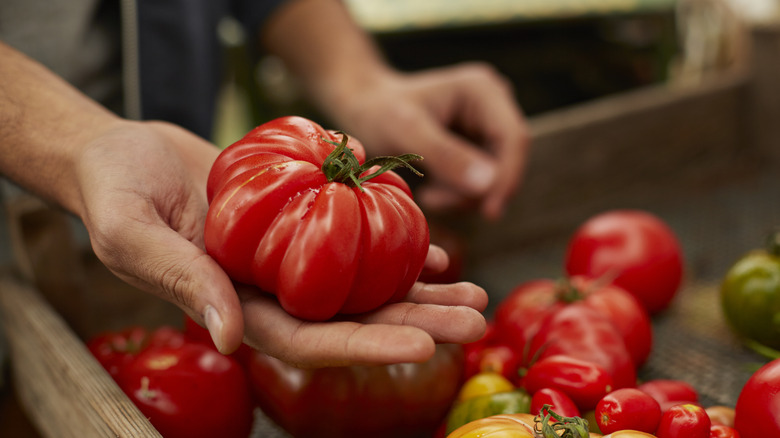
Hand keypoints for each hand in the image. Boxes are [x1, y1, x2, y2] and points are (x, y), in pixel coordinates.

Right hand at [74, 120, 486, 364]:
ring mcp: (288, 260)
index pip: (306, 340)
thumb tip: (227, 338)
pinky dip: (396, 247)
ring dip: (420, 291)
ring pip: (364, 284)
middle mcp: (270, 292)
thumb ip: (181, 281)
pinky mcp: (299, 223)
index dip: (362, 344)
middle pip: (352, 318)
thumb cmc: (115, 194)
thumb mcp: (132, 235)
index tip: (420, 345)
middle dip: (414, 323)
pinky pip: (354, 240)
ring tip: (473, 292)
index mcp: (234, 308)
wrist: (124, 154)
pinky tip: (438, 252)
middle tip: (473, 321)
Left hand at [329, 62, 530, 219]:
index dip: (508, 177)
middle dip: (477, 190)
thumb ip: (447, 157)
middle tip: (433, 200)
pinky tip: (431, 190)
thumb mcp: (407, 132)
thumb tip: (489, 184)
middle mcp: (493, 106)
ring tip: (427, 194)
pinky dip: (458, 195)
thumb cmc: (379, 112)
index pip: (515, 138)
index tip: (490, 212)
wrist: (364, 108)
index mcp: (483, 90)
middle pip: (507, 161)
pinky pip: (481, 184)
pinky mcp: (479, 149)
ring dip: (463, 197)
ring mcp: (487, 128)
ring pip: (495, 178)